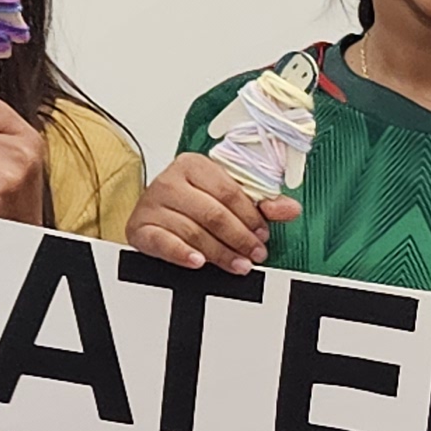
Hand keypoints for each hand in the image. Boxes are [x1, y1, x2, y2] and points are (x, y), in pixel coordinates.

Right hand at [127, 150, 294, 270]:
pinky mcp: (139, 228)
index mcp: (194, 165)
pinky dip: (182, 254)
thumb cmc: (194, 203)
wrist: (153, 214)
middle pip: (213, 213)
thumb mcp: (228, 198)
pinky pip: (163, 242)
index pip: (229, 191)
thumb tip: (291, 209)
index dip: (250, 216)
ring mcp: (152, 204)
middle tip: (255, 254)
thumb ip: (261, 204)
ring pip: (193, 231)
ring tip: (239, 265)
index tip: (264, 235)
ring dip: (220, 253)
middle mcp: (170, 180)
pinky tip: (198, 262)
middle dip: (239, 238)